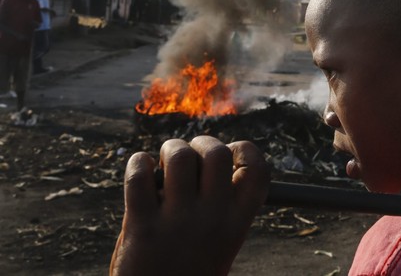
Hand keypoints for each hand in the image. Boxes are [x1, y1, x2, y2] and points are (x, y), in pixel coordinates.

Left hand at [109, 137, 269, 275]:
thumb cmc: (188, 269)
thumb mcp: (221, 241)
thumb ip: (221, 204)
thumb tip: (209, 153)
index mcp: (237, 223)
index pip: (257, 169)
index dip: (245, 151)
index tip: (230, 155)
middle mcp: (212, 219)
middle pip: (216, 152)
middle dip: (201, 143)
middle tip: (190, 155)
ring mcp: (177, 221)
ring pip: (179, 156)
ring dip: (170, 149)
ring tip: (163, 162)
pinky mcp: (141, 226)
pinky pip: (138, 175)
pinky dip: (138, 163)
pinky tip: (140, 169)